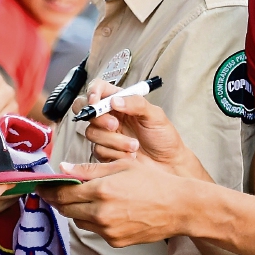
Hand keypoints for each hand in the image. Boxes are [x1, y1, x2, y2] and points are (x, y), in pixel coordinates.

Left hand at [39, 157, 201, 246]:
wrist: (179, 208)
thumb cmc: (153, 182)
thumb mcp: (121, 166)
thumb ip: (89, 170)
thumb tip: (63, 169)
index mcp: (101, 190)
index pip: (62, 193)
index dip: (48, 190)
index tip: (41, 186)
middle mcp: (101, 213)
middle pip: (65, 209)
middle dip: (57, 200)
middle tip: (53, 192)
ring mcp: (108, 230)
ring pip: (78, 221)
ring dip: (75, 210)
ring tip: (82, 199)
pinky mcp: (115, 242)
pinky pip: (94, 230)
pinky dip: (92, 219)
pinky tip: (103, 209)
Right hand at [80, 83, 206, 179]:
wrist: (167, 165)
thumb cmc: (163, 138)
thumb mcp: (155, 115)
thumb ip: (136, 103)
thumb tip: (115, 101)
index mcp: (121, 102)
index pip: (99, 89)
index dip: (92, 92)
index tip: (95, 100)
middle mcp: (110, 116)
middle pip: (86, 110)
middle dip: (97, 118)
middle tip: (114, 125)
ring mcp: (106, 135)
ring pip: (92, 132)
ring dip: (113, 140)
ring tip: (134, 145)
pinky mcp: (105, 152)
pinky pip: (98, 150)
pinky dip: (114, 152)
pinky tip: (129, 155)